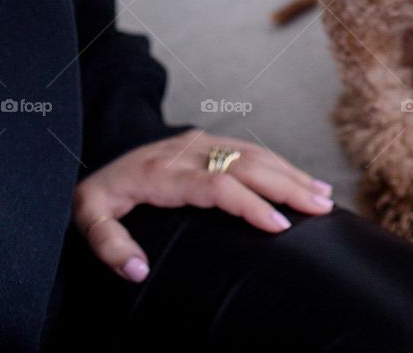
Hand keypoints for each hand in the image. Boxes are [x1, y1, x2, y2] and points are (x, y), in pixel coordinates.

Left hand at [71, 128, 333, 281]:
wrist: (96, 151)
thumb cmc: (96, 193)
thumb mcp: (88, 217)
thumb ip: (109, 245)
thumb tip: (138, 272)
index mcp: (163, 171)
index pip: (217, 184)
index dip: (250, 204)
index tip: (279, 226)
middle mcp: (188, 150)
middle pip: (246, 164)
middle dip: (287, 185)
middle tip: (321, 208)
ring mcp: (201, 141)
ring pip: (254, 153)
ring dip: (291, 173)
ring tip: (324, 196)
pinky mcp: (209, 140)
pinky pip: (251, 150)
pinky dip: (281, 164)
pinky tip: (303, 179)